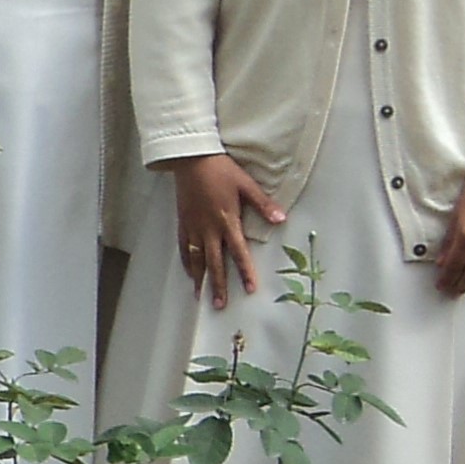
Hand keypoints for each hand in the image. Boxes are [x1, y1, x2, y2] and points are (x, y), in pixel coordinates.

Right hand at [170, 154, 286, 309]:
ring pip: (196, 259)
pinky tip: (189, 272)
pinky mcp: (183, 222)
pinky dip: (187, 261)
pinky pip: (185, 247)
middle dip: (218, 285)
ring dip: (200, 278)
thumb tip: (281, 219)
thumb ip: (263, 204)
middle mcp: (209, 228)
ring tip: (200, 296)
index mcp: (227, 220)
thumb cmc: (220, 170)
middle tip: (220, 305)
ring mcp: (194, 226)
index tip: (250, 289)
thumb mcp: (246, 184)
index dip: (245, 272)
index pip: (238, 252)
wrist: (191, 158)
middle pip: (214, 262)